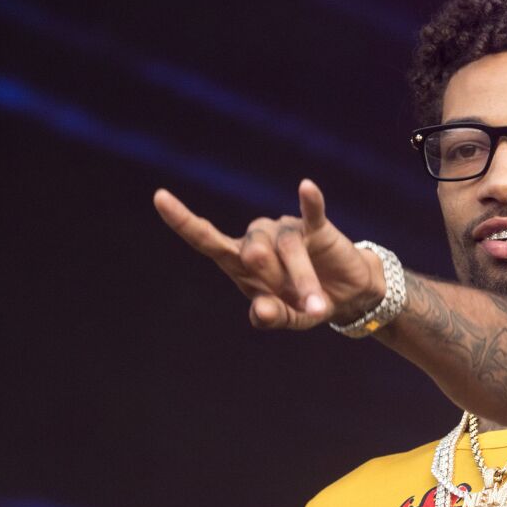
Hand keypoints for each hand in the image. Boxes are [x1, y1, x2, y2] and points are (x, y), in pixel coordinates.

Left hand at [153, 180, 385, 329]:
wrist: (347, 296)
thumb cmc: (304, 304)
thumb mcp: (287, 318)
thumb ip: (270, 317)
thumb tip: (259, 310)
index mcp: (239, 261)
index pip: (206, 240)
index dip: (183, 221)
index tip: (160, 198)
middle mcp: (258, 239)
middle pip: (254, 253)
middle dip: (276, 283)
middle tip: (299, 306)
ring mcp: (286, 230)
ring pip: (287, 249)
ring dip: (303, 282)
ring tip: (317, 308)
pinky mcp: (317, 228)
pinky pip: (311, 213)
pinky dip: (310, 201)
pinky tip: (307, 187)